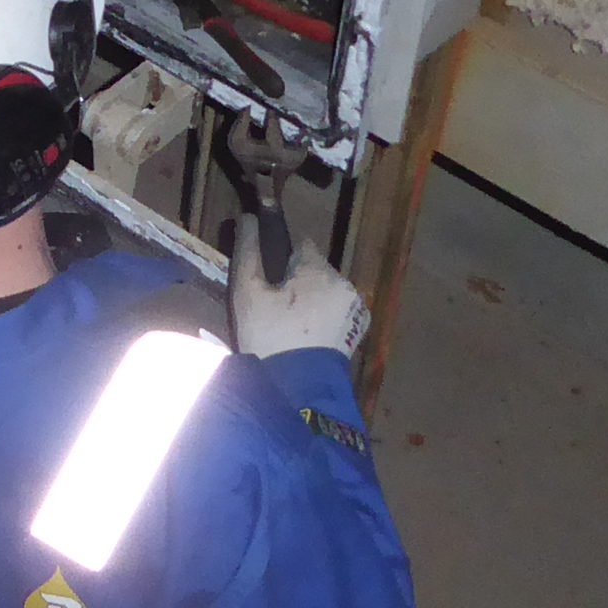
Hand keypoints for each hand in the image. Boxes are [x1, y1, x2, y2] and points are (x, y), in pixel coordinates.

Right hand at [232, 228, 365, 357]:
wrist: (298, 389)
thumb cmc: (269, 338)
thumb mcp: (248, 295)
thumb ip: (248, 252)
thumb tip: (249, 218)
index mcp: (318, 270)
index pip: (301, 243)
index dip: (282, 256)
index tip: (269, 276)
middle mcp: (344, 282)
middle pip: (316, 268)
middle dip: (298, 280)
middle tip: (276, 306)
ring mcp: (356, 306)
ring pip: (328, 289)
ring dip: (313, 297)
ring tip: (292, 324)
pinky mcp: (360, 327)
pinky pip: (340, 309)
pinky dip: (327, 315)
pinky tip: (309, 333)